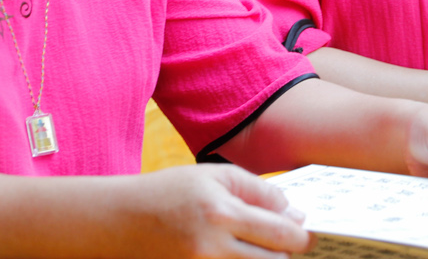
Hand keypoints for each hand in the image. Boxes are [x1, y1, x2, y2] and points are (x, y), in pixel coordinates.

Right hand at [126, 164, 310, 258]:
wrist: (119, 220)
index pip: (279, 233)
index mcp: (221, 213)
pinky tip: (241, 255)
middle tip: (291, 245)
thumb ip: (257, 190)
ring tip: (265, 250)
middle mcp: (211, 248)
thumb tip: (293, 213)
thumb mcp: (214, 176)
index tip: (308, 235)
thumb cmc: (169, 192)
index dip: (301, 237)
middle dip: (287, 254)